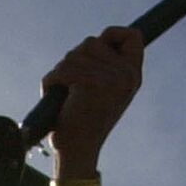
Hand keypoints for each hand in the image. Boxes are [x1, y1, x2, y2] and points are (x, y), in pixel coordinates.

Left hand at [41, 26, 143, 175]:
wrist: (79, 151)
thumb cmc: (84, 123)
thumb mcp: (105, 90)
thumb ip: (105, 66)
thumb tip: (94, 42)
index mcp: (133, 76)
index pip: (133, 36)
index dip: (112, 34)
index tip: (98, 44)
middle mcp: (127, 75)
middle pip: (92, 42)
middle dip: (75, 59)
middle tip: (72, 86)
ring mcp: (111, 79)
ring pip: (74, 54)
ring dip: (61, 71)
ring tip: (65, 94)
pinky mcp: (91, 84)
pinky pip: (63, 70)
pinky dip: (52, 81)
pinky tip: (57, 97)